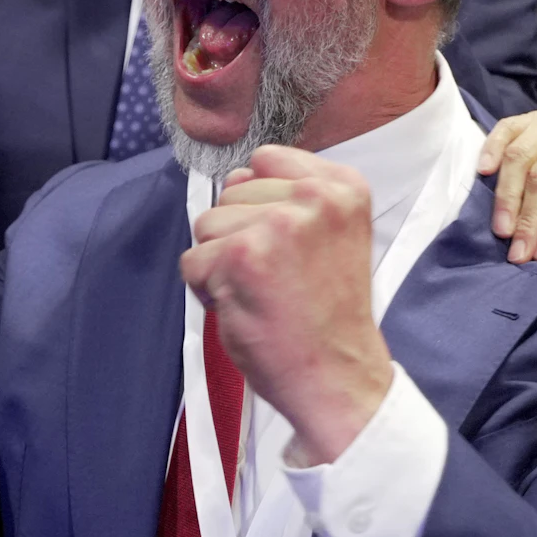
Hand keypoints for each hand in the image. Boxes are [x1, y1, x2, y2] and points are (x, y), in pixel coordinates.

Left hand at [180, 147, 393, 465]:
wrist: (338, 376)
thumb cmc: (328, 314)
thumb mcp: (330, 235)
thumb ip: (290, 198)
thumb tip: (235, 177)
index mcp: (344, 186)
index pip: (267, 160)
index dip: (261, 203)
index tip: (287, 243)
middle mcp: (317, 196)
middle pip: (232, 192)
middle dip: (239, 234)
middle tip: (276, 277)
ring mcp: (279, 224)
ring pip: (207, 224)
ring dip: (220, 262)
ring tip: (261, 292)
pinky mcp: (243, 256)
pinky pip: (192, 262)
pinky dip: (207, 290)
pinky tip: (245, 308)